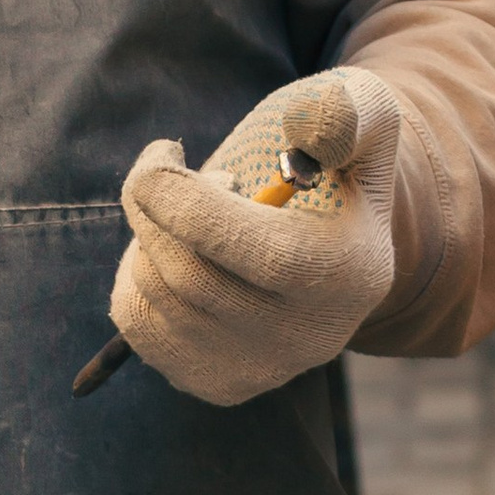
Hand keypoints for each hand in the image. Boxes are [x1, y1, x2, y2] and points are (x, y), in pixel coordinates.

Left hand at [109, 68, 402, 407]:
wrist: (331, 238)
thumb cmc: (335, 159)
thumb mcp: (360, 115)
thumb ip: (343, 111)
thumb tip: (305, 134)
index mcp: (348, 274)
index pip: (249, 249)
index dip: (184, 197)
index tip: (162, 151)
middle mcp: (310, 338)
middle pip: (190, 277)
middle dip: (153, 208)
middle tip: (162, 171)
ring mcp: (262, 370)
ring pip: (157, 297)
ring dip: (146, 236)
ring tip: (186, 212)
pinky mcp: (218, 384)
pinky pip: (136, 326)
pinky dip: (134, 274)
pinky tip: (173, 251)